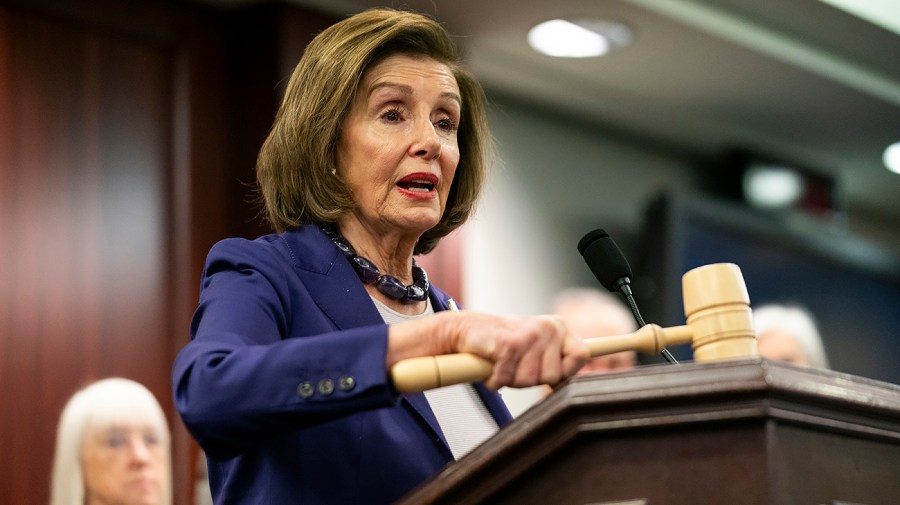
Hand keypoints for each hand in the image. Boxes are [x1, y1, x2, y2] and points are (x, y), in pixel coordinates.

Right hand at [445, 312, 588, 389]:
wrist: (466, 329)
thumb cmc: (501, 342)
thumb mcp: (536, 347)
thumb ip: (556, 360)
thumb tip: (568, 383)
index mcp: (558, 326)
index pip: (582, 355)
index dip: (566, 371)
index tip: (548, 373)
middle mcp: (548, 327)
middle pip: (552, 376)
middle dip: (531, 379)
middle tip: (515, 364)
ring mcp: (530, 335)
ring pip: (529, 380)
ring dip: (511, 379)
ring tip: (503, 363)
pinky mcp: (510, 344)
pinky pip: (507, 379)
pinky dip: (495, 380)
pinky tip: (491, 367)